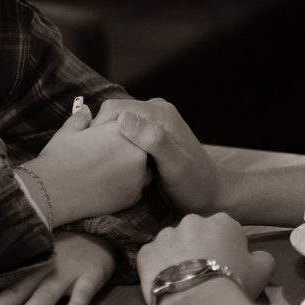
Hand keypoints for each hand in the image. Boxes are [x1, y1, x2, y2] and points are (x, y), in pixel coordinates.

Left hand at [0, 233, 117, 304]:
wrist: (102, 231)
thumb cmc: (67, 249)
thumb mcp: (42, 254)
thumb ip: (22, 272)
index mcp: (31, 267)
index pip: (3, 286)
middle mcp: (44, 269)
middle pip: (17, 292)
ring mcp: (68, 272)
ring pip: (45, 294)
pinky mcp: (91, 276)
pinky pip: (83, 293)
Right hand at [22, 102, 150, 225]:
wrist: (52, 193)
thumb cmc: (58, 158)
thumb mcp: (68, 132)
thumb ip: (81, 119)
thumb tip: (86, 110)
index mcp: (122, 129)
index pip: (130, 126)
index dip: (117, 133)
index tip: (102, 140)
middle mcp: (136, 151)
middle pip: (140, 147)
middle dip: (127, 150)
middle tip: (104, 157)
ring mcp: (137, 175)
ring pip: (142, 169)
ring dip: (129, 169)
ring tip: (105, 172)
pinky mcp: (134, 196)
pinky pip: (136, 188)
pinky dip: (125, 187)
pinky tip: (107, 186)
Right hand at [97, 98, 221, 214]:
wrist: (211, 195)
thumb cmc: (194, 185)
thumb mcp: (174, 165)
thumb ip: (153, 140)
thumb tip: (124, 119)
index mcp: (160, 112)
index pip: (114, 109)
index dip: (99, 129)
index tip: (93, 155)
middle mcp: (156, 111)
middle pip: (113, 115)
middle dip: (102, 135)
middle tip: (97, 163)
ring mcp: (153, 123)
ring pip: (117, 125)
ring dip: (108, 141)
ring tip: (105, 165)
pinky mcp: (151, 134)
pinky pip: (125, 134)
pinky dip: (117, 146)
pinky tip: (117, 165)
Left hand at [137, 213, 274, 304]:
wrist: (197, 302)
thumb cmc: (234, 283)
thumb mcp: (262, 272)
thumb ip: (263, 258)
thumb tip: (258, 256)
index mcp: (222, 221)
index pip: (228, 232)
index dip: (230, 250)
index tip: (229, 268)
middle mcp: (191, 221)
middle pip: (198, 235)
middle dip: (201, 249)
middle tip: (205, 275)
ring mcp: (165, 235)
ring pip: (174, 244)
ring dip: (178, 257)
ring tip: (184, 282)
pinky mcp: (145, 252)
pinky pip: (154, 258)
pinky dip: (158, 268)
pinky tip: (168, 284)